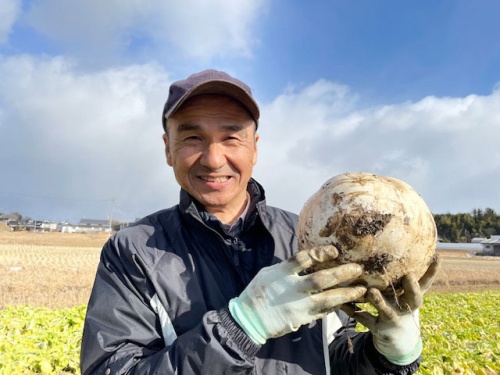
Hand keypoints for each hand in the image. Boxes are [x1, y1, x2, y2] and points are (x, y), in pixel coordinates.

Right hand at [229, 245, 366, 343]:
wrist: (250, 319)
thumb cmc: (258, 291)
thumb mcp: (268, 272)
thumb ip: (288, 267)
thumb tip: (307, 259)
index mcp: (281, 273)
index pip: (303, 258)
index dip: (321, 253)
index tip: (335, 251)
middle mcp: (292, 288)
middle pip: (321, 279)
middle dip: (342, 273)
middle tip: (358, 269)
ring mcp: (298, 305)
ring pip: (328, 299)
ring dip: (347, 294)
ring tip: (361, 290)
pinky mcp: (302, 318)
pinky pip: (323, 312)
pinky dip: (336, 306)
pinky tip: (347, 302)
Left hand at [341, 255, 441, 364]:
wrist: (398, 339)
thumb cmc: (401, 306)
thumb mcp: (408, 293)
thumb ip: (410, 275)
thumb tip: (415, 247)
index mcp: (414, 298)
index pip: (427, 283)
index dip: (433, 272)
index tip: (436, 257)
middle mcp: (406, 309)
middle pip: (415, 300)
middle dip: (412, 288)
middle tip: (408, 275)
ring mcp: (394, 320)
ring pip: (388, 312)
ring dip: (380, 302)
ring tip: (371, 292)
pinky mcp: (379, 329)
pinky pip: (366, 320)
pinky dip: (355, 313)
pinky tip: (345, 305)